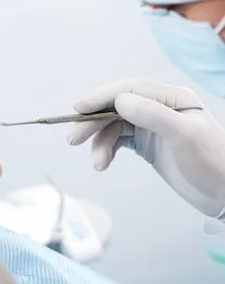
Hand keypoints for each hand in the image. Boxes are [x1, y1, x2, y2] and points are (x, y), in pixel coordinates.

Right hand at [67, 79, 224, 219]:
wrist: (224, 194)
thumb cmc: (213, 163)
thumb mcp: (185, 136)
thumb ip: (153, 115)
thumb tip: (119, 101)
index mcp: (171, 98)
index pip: (129, 90)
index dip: (101, 97)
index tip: (78, 109)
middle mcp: (158, 108)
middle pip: (116, 108)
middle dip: (93, 122)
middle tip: (73, 139)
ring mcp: (151, 126)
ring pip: (114, 127)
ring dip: (100, 143)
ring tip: (98, 164)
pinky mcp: (147, 143)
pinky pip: (118, 141)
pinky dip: (107, 150)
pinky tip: (103, 163)